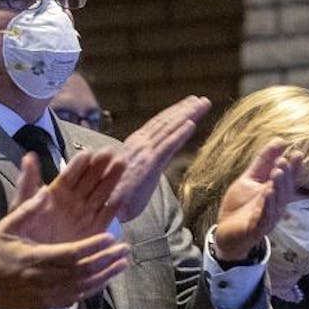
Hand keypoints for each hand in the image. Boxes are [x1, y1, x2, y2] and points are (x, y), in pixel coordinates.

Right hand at [0, 155, 129, 308]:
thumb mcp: (6, 227)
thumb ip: (26, 209)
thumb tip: (46, 191)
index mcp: (35, 258)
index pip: (71, 254)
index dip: (93, 246)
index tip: (110, 237)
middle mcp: (45, 279)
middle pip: (84, 271)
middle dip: (107, 260)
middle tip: (125, 248)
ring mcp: (49, 294)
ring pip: (85, 287)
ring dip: (107, 274)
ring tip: (123, 262)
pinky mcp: (51, 303)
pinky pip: (79, 297)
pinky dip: (96, 288)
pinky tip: (108, 278)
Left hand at [7, 149, 124, 243]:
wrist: (33, 262)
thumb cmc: (24, 233)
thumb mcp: (21, 205)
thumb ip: (27, 182)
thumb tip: (29, 156)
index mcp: (57, 193)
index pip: (70, 175)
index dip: (79, 164)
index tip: (89, 153)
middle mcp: (74, 202)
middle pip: (90, 181)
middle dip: (101, 166)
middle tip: (111, 153)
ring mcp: (85, 215)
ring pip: (101, 194)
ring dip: (111, 180)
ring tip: (121, 164)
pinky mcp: (94, 230)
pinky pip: (106, 216)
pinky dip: (114, 207)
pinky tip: (120, 196)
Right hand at [112, 95, 209, 220]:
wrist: (105, 208)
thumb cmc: (117, 196)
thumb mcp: (130, 175)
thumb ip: (141, 165)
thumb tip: (147, 160)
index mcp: (135, 146)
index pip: (158, 125)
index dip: (174, 113)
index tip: (189, 104)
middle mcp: (140, 145)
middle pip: (166, 123)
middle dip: (185, 110)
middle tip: (202, 100)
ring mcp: (145, 153)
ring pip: (169, 129)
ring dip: (188, 115)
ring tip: (202, 104)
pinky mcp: (149, 165)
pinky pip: (167, 146)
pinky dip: (179, 134)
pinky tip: (191, 124)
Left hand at [214, 140, 301, 261]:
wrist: (225, 232)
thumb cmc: (240, 206)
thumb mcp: (250, 179)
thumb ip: (263, 161)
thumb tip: (279, 140)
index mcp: (276, 193)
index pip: (288, 179)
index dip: (294, 168)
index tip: (297, 153)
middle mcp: (276, 206)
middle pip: (284, 190)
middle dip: (286, 175)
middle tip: (283, 161)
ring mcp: (268, 218)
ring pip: (276, 203)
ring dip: (278, 188)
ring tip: (277, 173)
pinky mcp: (256, 229)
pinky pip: (264, 217)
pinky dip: (267, 206)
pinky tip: (267, 194)